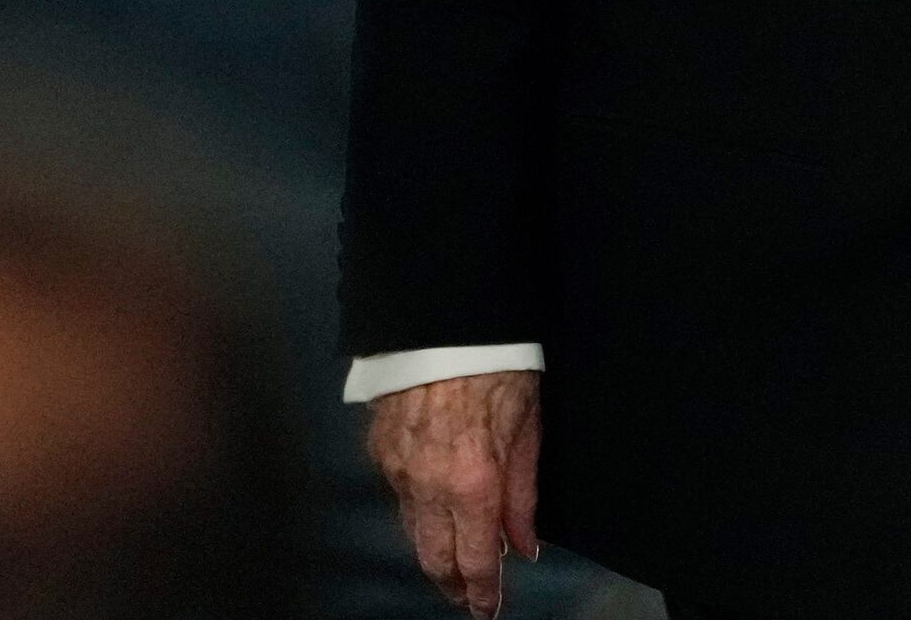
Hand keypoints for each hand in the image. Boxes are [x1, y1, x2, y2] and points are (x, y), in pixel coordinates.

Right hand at [366, 370, 539, 616]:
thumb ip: (524, 495)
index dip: (481, 592)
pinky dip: (416, 512)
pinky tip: (432, 512)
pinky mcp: (380, 451)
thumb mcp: (530, 429)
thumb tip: (524, 545)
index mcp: (472, 483)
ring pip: (411, 530)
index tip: (488, 609)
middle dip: (451, 583)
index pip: (474, 559)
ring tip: (452, 564)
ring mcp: (398, 469)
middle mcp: (428, 485)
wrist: (445, 320)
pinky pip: (398, 496)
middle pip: (433, 556)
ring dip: (432, 551)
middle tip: (468, 598)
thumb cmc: (498, 366)